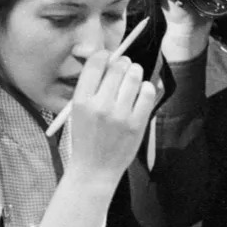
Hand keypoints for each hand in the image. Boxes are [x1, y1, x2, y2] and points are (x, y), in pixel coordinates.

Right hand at [67, 50, 156, 184]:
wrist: (94, 170)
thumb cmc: (86, 138)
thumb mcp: (78, 112)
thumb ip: (92, 88)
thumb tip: (112, 60)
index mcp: (81, 101)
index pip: (96, 63)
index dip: (105, 56)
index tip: (109, 58)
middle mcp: (100, 105)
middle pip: (118, 67)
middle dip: (123, 63)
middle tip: (124, 67)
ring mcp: (120, 115)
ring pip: (134, 77)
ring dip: (136, 72)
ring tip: (133, 76)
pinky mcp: (137, 123)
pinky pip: (148, 93)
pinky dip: (147, 88)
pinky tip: (141, 92)